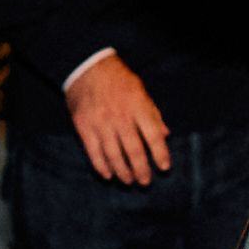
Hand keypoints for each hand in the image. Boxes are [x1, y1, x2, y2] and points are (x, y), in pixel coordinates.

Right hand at [65, 49, 169, 182]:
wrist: (86, 67)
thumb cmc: (118, 79)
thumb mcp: (141, 91)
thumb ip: (153, 114)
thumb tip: (165, 135)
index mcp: (137, 106)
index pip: (153, 135)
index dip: (160, 153)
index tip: (164, 167)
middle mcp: (119, 116)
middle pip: (133, 150)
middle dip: (141, 169)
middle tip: (145, 182)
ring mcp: (100, 123)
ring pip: (113, 155)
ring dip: (122, 172)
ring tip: (129, 181)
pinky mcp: (84, 126)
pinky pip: (93, 152)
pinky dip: (101, 166)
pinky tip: (108, 175)